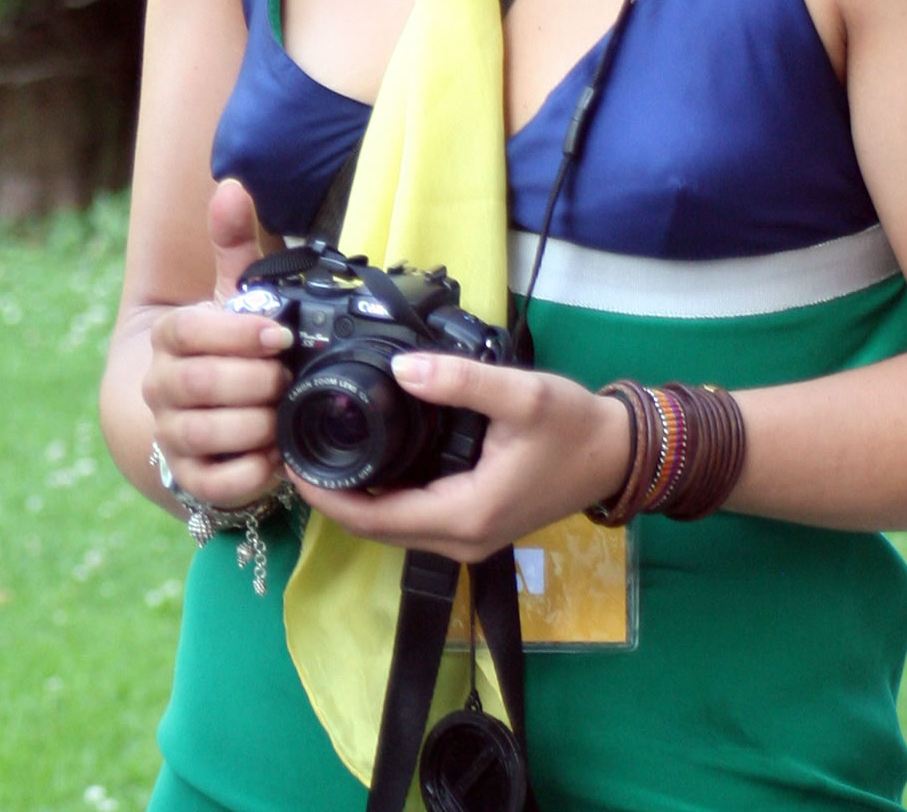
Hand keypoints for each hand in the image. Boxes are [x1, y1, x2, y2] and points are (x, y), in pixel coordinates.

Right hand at [142, 180, 294, 509]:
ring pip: (205, 433)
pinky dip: (250, 472)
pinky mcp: (190, 479)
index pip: (188, 332)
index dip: (236, 334)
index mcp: (168, 339)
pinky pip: (215, 484)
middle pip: (198, 384)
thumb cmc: (226, 345)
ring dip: (255, 424)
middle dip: (253, 381)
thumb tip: (232, 185)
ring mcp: (172, 435)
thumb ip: (234, 243)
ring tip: (284, 412)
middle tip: (288, 377)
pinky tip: (276, 455)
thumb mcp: (230, 294)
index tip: (280, 336)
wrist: (195, 409)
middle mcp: (160, 387)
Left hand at [286, 350, 632, 563]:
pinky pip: (412, 519)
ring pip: (392, 528)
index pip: (376, 520)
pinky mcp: (474, 523)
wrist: (617, 454)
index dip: (328, 497)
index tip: (290, 464)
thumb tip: (401, 368)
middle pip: (376, 529)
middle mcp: (461, 538)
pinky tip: (363, 462)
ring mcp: (468, 536)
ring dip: (354, 499)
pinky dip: (381, 499)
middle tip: (292, 453)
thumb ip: (460, 381)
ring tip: (316, 454)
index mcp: (466, 515)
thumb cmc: (572, 426)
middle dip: (331, 498)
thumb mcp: (520, 395)